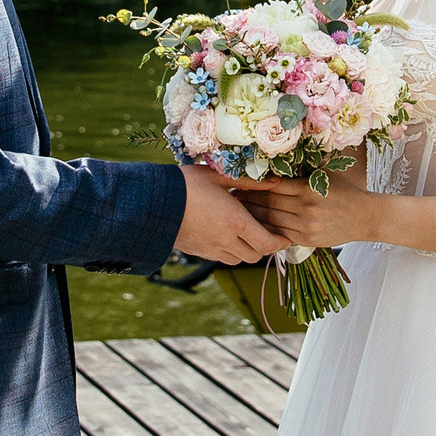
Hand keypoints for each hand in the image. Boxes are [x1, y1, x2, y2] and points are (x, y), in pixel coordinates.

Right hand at [172, 163, 289, 265]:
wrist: (151, 203)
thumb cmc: (186, 184)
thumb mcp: (219, 176)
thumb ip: (249, 181)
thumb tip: (276, 182)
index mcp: (235, 222)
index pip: (267, 244)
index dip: (280, 242)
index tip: (284, 235)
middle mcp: (225, 240)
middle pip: (256, 255)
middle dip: (265, 246)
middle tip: (266, 230)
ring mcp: (211, 249)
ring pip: (239, 259)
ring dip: (247, 249)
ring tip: (245, 232)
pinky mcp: (199, 252)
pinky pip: (222, 258)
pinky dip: (230, 251)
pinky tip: (225, 234)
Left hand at [244, 172, 372, 250]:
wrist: (367, 217)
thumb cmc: (345, 192)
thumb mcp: (325, 177)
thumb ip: (301, 175)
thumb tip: (271, 171)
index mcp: (309, 187)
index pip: (273, 186)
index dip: (254, 184)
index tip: (240, 182)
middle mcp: (306, 207)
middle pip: (268, 202)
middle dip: (248, 199)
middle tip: (233, 196)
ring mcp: (306, 225)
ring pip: (271, 219)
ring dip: (253, 215)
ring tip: (239, 210)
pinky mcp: (308, 239)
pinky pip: (280, 234)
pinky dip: (266, 229)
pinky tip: (255, 225)